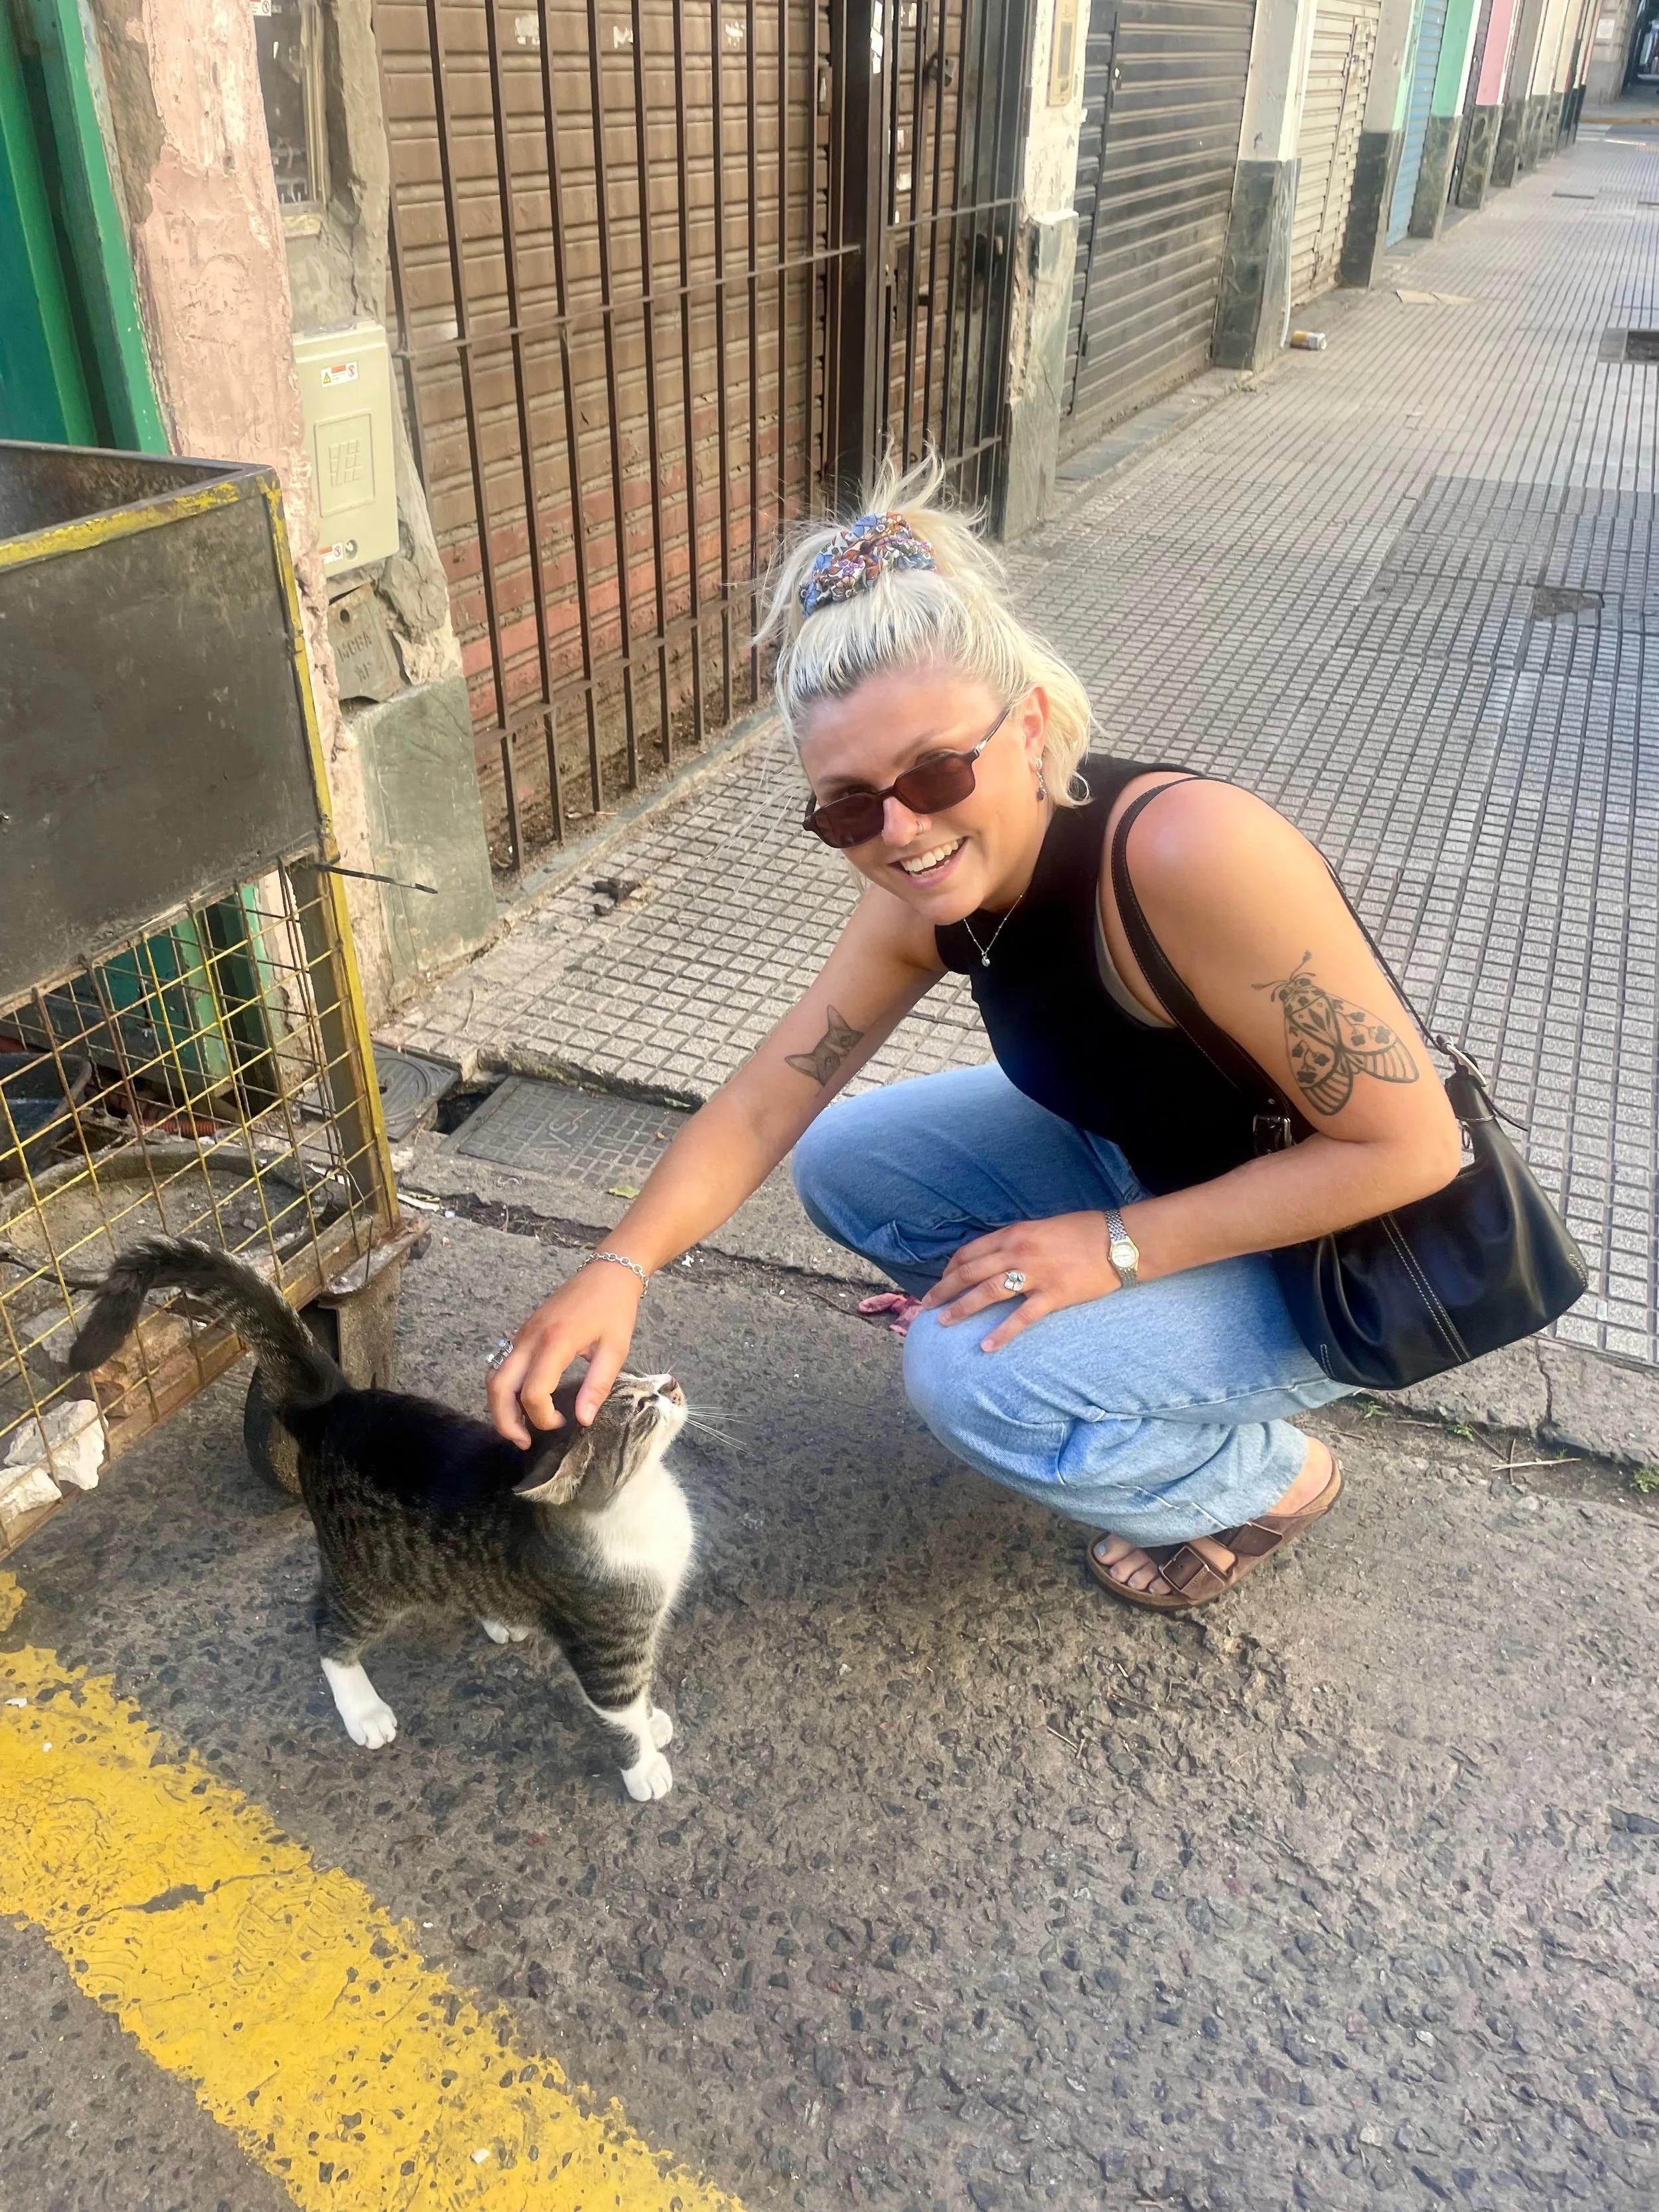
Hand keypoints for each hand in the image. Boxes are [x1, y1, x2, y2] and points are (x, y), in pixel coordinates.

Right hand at [487, 1259, 645, 1444]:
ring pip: (494, 1375)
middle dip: (505, 1421)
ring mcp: (523, 1333)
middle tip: (523, 1442)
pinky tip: (521, 1402)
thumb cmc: (614, 1309)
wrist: (607, 1272)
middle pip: (499, 1387)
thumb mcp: (615, 1350)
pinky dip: (504, 1388)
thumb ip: (597, 1386)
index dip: (543, 1418)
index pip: (533, 1393)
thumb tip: (582, 1420)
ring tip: (519, 1428)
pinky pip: (502, 1364)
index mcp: (555, 1342)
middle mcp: (530, 1338)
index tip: (564, 1423)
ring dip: (500, 1406)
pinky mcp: (523, 1331)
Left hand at [918, 1212, 1120, 1349]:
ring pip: (988, 1292)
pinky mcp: (1053, 1296)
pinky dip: (1002, 1333)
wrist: (1120, 1241)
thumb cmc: (1084, 1231)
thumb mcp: (1043, 1226)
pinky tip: (986, 1347)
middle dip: (945, 1290)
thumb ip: (1017, 1240)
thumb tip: (996, 1255)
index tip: (941, 1282)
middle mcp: (1018, 1251)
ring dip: (962, 1308)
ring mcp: (1035, 1274)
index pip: (970, 1252)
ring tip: (943, 1323)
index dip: (951, 1269)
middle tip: (926, 1307)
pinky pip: (1021, 1317)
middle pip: (970, 1272)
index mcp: (1015, 1233)